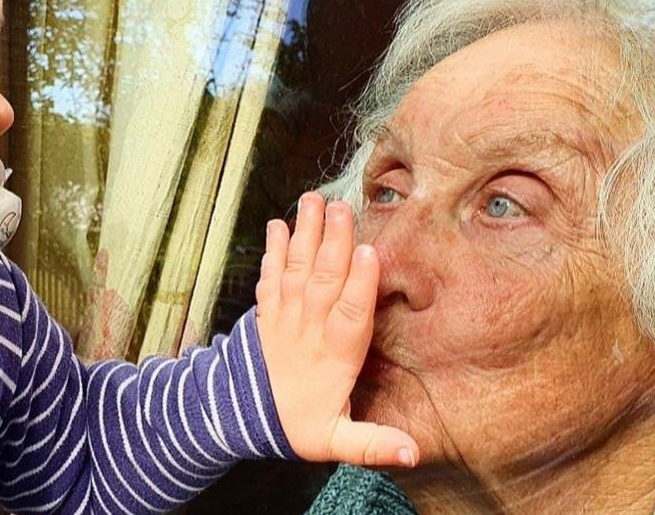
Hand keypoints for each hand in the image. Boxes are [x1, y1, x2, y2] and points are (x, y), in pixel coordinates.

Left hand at [255, 191, 418, 466]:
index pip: (349, 316)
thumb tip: (413, 454)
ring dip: (305, 234)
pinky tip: (277, 224)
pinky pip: (269, 276)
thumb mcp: (336, 441)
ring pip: (297, 270)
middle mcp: (308, 330)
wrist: (241, 419)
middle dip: (334, 243)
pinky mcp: (266, 310)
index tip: (370, 253)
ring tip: (312, 200)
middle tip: (342, 208)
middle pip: (323, 281)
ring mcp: (284, 316)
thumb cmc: (298, 425)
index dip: (360, 285)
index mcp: (333, 356)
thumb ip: (373, 444)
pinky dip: (272, 250)